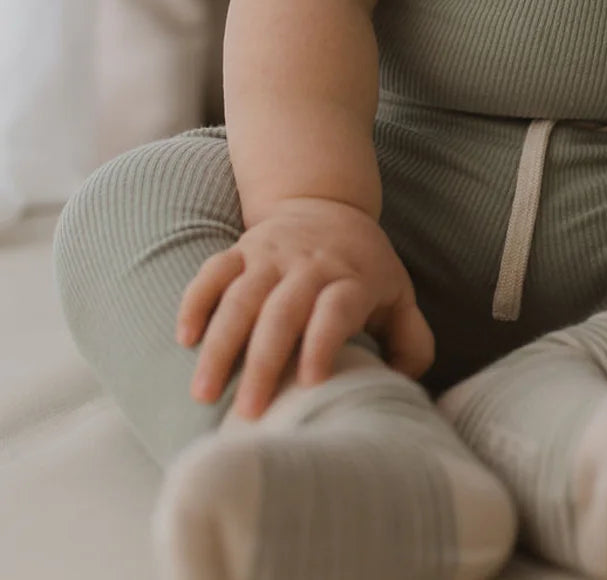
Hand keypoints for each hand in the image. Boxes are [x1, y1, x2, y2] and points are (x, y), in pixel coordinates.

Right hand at [174, 196, 435, 419]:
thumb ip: (411, 341)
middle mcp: (311, 265)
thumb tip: (403, 390)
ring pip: (241, 296)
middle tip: (247, 414)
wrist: (327, 204)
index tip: (311, 383)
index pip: (337, 307)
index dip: (324, 341)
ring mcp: (272, 255)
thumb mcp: (398, 296)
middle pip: (283, 311)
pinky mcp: (242, 249)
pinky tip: (184, 338)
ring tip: (203, 393)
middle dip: (263, 362)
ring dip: (220, 344)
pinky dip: (196, 301)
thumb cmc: (365, 267)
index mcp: (353, 279)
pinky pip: (213, 271)